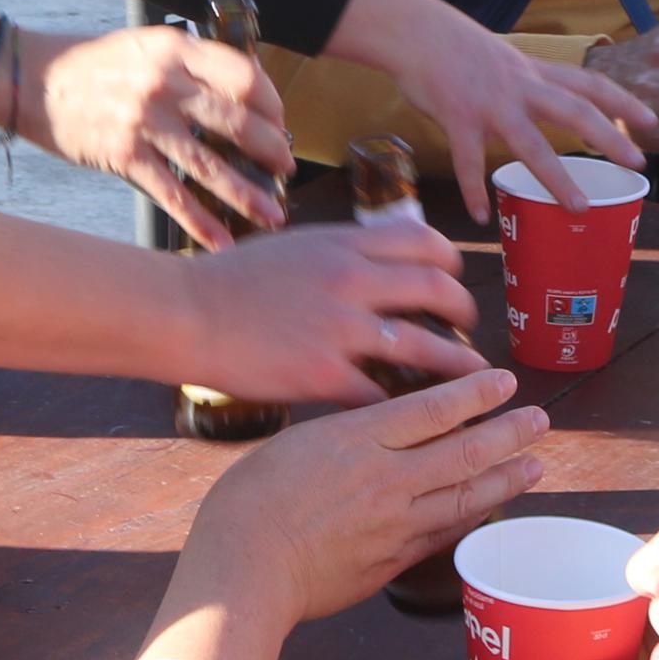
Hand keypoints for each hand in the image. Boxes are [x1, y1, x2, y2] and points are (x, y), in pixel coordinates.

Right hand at [16, 24, 290, 248]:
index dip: (273, 105)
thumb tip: (239, 95)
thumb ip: (189, 64)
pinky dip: (201, 221)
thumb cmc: (92, 64)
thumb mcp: (145, 46)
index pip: (245, 76)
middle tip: (287, 170)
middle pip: (239, 122)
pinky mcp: (123, 155)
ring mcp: (144, 121)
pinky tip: (221, 240)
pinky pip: (172, 194)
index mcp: (175, 49)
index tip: (281, 124)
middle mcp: (164, 83)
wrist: (29, 78)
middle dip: (272, 151)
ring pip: (211, 165)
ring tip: (273, 215)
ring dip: (248, 194)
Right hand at [163, 370, 549, 638]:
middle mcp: (386, 477)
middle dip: (509, 432)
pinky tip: (490, 508)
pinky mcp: (393, 560)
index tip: (504, 381)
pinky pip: (446, 533)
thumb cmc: (248, 503)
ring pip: (465, 495)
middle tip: (541, 419)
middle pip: (463, 450)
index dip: (474, 393)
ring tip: (535, 465)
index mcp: (357, 439)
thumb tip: (372, 432)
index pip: (432, 408)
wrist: (244, 569)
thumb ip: (341, 437)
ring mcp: (395, 522)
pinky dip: (473, 516)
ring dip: (505, 478)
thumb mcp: (294, 445)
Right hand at [172, 220, 482, 406]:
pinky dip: (406, 407)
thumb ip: (340, 253)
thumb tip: (375, 262)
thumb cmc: (231, 281)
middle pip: (438, 290)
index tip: (453, 278)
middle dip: (464, 312)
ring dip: (457, 366)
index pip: (425, 241)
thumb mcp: (295, 247)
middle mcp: (352, 279)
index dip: (450, 261)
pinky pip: (384, 394)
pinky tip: (414, 418)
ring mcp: (341, 328)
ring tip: (472, 381)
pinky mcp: (324, 374)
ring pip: (426, 346)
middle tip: (468, 330)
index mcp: (345, 244)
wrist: (186, 314)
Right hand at [337, 0, 641, 212]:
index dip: (623, 101)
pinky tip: (480, 216)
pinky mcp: (458, 117)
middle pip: (575, 111)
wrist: (414, 31)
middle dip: (610, 137)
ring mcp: (490, 104)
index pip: (589, 82)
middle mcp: (520, 86)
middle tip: (639, 163)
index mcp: (533, 72)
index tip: (652, 120)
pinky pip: (469, 161)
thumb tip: (538, 102)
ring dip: (557, 178)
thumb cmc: (454, 46)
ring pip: (531, 143)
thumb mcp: (502, 58)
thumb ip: (523, 81)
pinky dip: (474, 190)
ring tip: (578, 209)